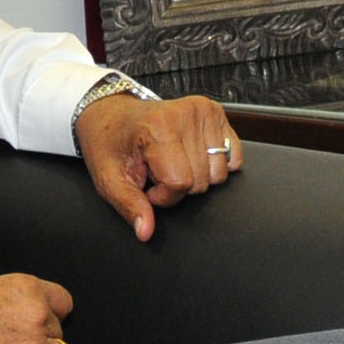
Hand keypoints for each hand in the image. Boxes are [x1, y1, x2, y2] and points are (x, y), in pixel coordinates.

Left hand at [75, 92, 242, 241]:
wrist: (112, 116)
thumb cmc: (111, 145)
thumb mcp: (110, 180)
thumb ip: (130, 207)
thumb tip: (146, 232)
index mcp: (158, 128)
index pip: (181, 182)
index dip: (163, 195)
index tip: (147, 184)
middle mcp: (185, 115)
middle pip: (201, 181)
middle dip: (179, 187)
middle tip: (157, 171)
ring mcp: (204, 111)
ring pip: (219, 173)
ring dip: (197, 176)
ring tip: (171, 161)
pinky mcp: (216, 112)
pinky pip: (234, 157)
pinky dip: (215, 164)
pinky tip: (190, 154)